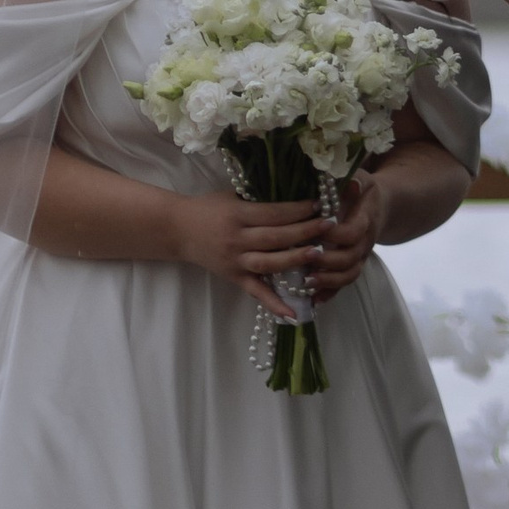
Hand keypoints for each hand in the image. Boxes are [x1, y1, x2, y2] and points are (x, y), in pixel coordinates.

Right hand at [176, 190, 324, 319]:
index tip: (320, 205)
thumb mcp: (232, 196)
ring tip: (319, 254)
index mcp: (238, 215)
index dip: (298, 209)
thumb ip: (258, 199)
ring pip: (269, 263)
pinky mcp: (233, 277)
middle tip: (330, 225)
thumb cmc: (208, 208)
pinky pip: (256, 292)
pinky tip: (293, 313)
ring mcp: (235, 261)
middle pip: (276, 237)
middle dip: (305, 231)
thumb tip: (294, 195)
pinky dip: (274, 304)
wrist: (177, 230)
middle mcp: (237, 239)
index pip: (274, 213)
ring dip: (295, 260)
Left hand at [310, 168, 387, 300]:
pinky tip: (313, 300)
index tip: (317, 228)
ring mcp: (358, 256)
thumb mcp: (359, 178)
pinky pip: (343, 283)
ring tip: (306, 283)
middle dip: (328, 260)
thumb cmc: (361, 189)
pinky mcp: (351, 265)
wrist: (377, 206)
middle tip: (306, 256)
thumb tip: (350, 182)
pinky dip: (330, 293)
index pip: (354, 232)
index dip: (336, 234)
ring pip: (348, 274)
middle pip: (350, 258)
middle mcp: (364, 242)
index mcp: (365, 220)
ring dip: (328, 281)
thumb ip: (353, 180)